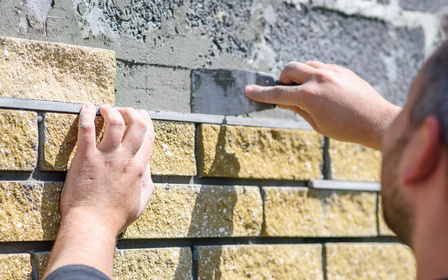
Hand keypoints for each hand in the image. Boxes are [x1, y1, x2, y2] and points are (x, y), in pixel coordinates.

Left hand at [61, 104, 154, 232]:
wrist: (92, 225)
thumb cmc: (115, 217)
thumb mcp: (141, 203)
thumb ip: (147, 184)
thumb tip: (147, 169)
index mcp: (139, 168)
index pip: (148, 137)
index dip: (147, 121)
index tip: (142, 114)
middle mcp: (125, 159)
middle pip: (136, 124)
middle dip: (131, 112)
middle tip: (123, 110)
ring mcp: (105, 157)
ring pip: (114, 122)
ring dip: (111, 110)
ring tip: (104, 108)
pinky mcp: (85, 158)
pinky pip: (87, 129)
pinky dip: (87, 115)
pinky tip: (86, 108)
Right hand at [245, 61, 400, 149]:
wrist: (376, 121)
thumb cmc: (347, 129)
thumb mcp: (317, 124)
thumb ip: (296, 109)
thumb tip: (282, 100)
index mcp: (310, 97)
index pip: (278, 92)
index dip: (261, 93)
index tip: (248, 90)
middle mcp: (319, 79)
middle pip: (289, 69)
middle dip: (282, 79)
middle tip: (285, 91)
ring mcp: (332, 71)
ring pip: (305, 64)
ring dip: (298, 75)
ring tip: (305, 91)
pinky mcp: (341, 70)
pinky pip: (320, 66)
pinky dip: (313, 75)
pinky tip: (321, 89)